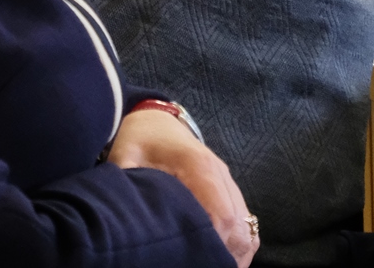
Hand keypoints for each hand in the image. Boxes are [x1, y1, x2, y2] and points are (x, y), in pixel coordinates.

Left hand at [109, 110, 256, 266]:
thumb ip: (129, 187)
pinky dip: (239, 242)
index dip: (216, 244)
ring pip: (248, 225)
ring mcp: (228, 181)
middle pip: (241, 225)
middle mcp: (221, 175)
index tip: (199, 261)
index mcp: (199, 167)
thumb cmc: (139, 141)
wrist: (156, 121)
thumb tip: (127, 222)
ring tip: (217, 267)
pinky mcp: (229, 188)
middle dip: (230, 255)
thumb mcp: (125, 160)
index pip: (222, 215)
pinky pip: (246, 221)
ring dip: (237, 251)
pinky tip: (223, 257)